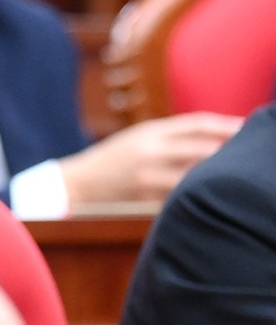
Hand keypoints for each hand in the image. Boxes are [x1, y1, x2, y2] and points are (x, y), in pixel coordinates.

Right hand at [58, 112, 242, 206]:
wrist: (75, 184)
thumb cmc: (113, 159)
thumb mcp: (139, 138)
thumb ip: (174, 135)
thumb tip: (220, 135)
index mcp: (150, 132)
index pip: (199, 123)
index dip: (229, 125)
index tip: (250, 128)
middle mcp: (150, 152)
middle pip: (205, 150)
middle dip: (229, 153)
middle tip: (247, 156)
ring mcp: (148, 178)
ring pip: (195, 177)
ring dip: (213, 178)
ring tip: (228, 180)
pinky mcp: (144, 200)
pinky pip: (178, 198)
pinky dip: (193, 197)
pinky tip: (203, 199)